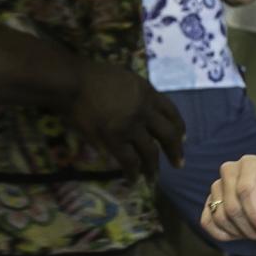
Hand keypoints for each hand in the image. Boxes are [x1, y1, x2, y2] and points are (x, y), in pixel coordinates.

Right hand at [70, 63, 184, 175]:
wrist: (73, 81)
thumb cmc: (92, 76)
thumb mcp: (125, 77)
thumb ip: (137, 93)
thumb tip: (144, 109)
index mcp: (147, 92)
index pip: (171, 112)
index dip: (179, 127)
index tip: (183, 138)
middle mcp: (144, 110)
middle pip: (168, 135)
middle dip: (175, 151)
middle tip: (178, 164)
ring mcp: (130, 126)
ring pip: (150, 152)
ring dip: (153, 169)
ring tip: (152, 180)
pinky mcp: (114, 139)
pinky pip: (128, 161)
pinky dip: (132, 173)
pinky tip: (133, 180)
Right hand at [206, 154, 255, 242]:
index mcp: (250, 164)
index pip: (245, 190)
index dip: (255, 215)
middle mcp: (228, 171)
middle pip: (232, 207)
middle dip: (249, 228)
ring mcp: (216, 186)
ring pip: (219, 216)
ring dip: (238, 232)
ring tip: (254, 233)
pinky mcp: (208, 200)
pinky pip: (207, 222)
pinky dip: (221, 234)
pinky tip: (237, 234)